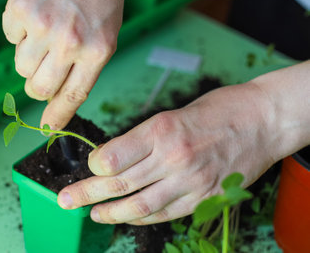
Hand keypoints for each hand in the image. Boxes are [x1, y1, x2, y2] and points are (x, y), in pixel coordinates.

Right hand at [2, 0, 123, 129]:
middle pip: (38, 89)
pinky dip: (18, 28)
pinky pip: (9, 36)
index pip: (73, 97)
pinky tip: (36, 10)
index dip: (57, 118)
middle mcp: (70, 43)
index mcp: (98, 50)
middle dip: (37, 85)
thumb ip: (86, 63)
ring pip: (21, 66)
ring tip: (44, 29)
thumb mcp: (107, 29)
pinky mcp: (19, 9)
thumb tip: (60, 93)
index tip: (46, 129)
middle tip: (44, 69)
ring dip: (29, 55)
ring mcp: (42, 27)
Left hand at [57, 81, 294, 224]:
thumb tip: (112, 159)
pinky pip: (164, 214)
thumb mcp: (173, 114)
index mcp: (162, 130)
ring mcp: (190, 182)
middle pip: (119, 183)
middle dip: (86, 193)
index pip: (113, 157)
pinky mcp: (205, 198)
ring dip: (109, 212)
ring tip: (91, 213)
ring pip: (139, 206)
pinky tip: (125, 217)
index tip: (88, 167)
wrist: (263, 121)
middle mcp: (173, 158)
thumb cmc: (218, 110)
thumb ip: (143, 139)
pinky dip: (140, 218)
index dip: (93, 166)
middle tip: (65, 200)